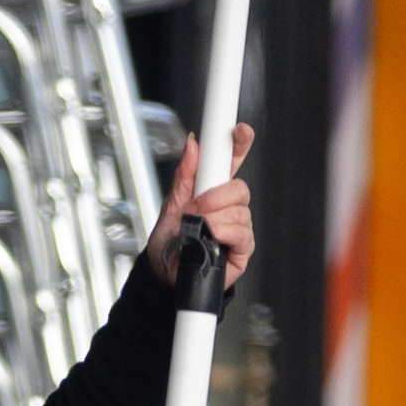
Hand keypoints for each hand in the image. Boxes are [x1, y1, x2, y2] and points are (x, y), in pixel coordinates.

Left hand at [145, 124, 254, 285]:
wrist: (163, 275)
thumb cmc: (168, 242)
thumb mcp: (171, 205)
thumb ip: (184, 175)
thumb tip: (192, 145)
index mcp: (213, 191)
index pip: (231, 162)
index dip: (238, 144)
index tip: (239, 130)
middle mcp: (229, 207)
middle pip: (240, 187)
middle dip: (217, 195)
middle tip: (195, 206)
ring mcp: (238, 227)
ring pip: (240, 210)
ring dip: (214, 217)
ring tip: (197, 228)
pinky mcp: (242, 248)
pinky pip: (242, 232)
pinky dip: (224, 232)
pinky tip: (213, 238)